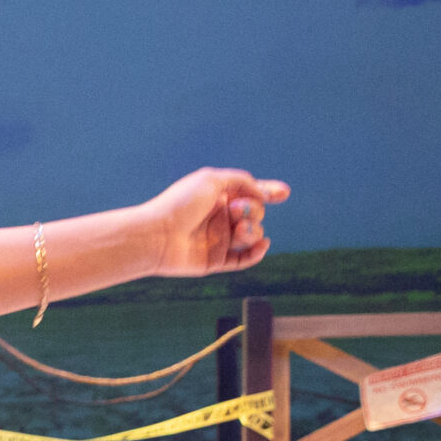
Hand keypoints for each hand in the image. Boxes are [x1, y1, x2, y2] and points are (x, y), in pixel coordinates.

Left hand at [144, 168, 290, 275]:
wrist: (157, 235)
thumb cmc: (180, 204)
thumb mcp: (212, 180)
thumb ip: (242, 181)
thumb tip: (263, 194)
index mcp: (216, 197)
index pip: (248, 193)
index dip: (268, 193)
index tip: (283, 193)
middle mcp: (217, 217)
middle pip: (254, 214)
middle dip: (252, 211)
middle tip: (235, 210)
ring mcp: (217, 239)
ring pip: (252, 235)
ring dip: (252, 230)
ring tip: (238, 229)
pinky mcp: (215, 260)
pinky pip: (244, 259)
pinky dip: (256, 253)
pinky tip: (261, 245)